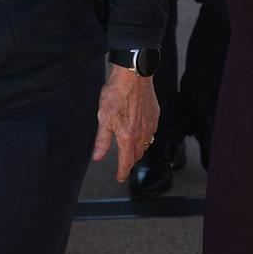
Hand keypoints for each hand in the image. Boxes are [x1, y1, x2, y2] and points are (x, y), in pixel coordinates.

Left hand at [91, 64, 159, 182]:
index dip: (122, 172)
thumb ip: (101, 140)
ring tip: (130, 149)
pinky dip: (145, 136)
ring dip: (138, 150)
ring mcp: (151, 125)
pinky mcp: (155, 116)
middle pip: (137, 155)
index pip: (126, 162)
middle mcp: (142, 133)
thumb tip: (97, 157)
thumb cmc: (116, 93)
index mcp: (128, 136)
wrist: (133, 75)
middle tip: (122, 164)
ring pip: (146, 144)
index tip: (119, 178)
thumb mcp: (103, 117)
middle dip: (130, 162)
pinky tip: (138, 130)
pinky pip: (151, 132)